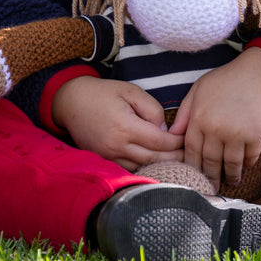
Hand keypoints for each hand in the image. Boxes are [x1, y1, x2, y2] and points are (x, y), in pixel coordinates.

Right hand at [51, 76, 183, 169]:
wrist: (71, 102)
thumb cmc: (103, 93)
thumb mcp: (131, 91)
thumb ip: (152, 109)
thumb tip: (164, 129)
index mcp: (125, 127)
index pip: (159, 141)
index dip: (177, 142)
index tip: (187, 138)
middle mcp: (116, 146)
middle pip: (153, 159)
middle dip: (174, 158)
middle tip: (190, 155)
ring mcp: (108, 157)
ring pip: (142, 168)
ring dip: (161, 166)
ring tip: (178, 162)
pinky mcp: (103, 161)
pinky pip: (128, 169)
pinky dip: (144, 168)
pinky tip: (156, 165)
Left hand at [170, 47, 260, 186]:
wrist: (258, 73)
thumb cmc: (226, 80)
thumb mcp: (199, 89)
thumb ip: (184, 112)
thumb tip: (171, 136)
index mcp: (199, 118)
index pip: (191, 151)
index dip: (192, 167)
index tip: (193, 176)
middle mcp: (216, 129)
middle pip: (210, 162)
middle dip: (210, 177)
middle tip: (211, 187)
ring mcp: (236, 133)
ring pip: (230, 164)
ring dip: (230, 176)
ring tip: (230, 182)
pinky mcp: (256, 136)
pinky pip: (250, 157)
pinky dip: (247, 165)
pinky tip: (245, 167)